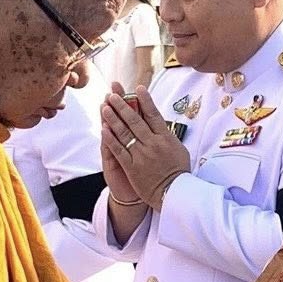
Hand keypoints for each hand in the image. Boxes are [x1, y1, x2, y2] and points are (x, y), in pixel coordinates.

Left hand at [101, 87, 190, 207]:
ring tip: (104, 107)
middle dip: (122, 106)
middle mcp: (153, 144)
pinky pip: (119, 150)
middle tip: (113, 94)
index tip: (137, 88)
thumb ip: (167, 135)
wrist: (173, 193)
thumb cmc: (178, 171)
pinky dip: (110, 139)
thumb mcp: (179, 149)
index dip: (145, 100)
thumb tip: (159, 122)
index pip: (154, 114)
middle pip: (135, 120)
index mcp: (166, 138)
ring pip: (124, 133)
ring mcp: (141, 155)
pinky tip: (103, 129)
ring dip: (113, 118)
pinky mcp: (131, 167)